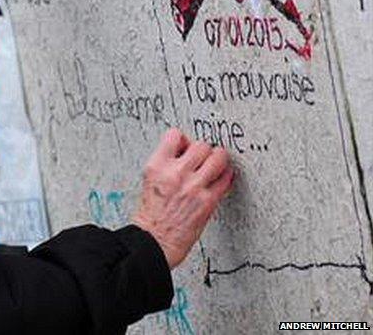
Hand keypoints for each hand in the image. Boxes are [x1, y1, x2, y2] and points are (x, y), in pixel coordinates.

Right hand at [131, 128, 234, 268]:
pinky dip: (227, 177)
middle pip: (201, 145)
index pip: (175, 135)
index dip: (184, 140)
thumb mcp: (150, 180)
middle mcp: (175, 173)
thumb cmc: (151, 215)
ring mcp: (193, 186)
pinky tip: (222, 179)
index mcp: (156, 166)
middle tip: (204, 158)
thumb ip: (166, 164)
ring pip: (218, 157)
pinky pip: (226, 179)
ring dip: (219, 160)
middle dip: (204, 150)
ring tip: (217, 164)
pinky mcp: (208, 201)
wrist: (154, 240)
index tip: (187, 147)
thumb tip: (186, 152)